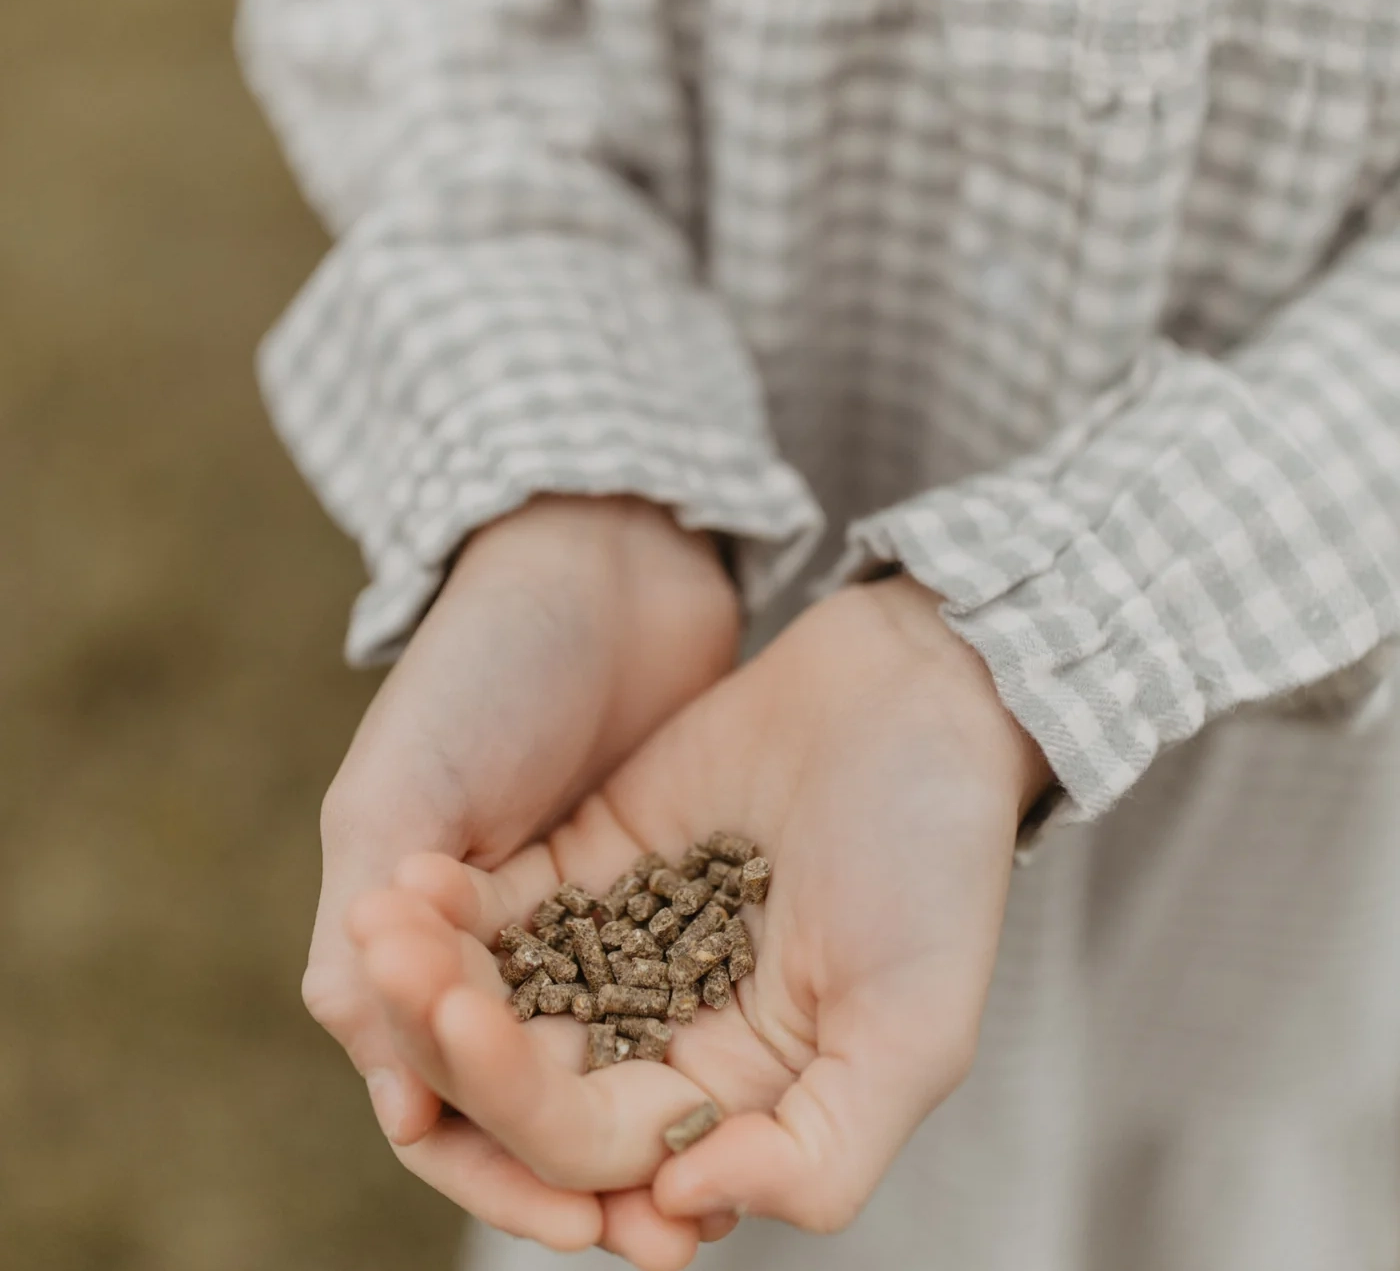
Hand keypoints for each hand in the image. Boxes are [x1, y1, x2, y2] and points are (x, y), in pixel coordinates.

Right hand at [305, 496, 738, 1248]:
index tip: (579, 1210)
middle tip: (661, 1232)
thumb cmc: (484, 665)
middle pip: (532, 1093)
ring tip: (706, 1192)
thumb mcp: (396, 792)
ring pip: (605, 1055)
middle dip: (584, 1166)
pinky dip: (688, 1046)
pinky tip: (740, 1101)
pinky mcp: (653, 874)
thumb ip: (370, 942)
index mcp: (403, 930)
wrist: (600, 557)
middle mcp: (491, 937)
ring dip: (644, 1127)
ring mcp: (578, 909)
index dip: (502, 1164)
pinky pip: (668, 986)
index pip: (442, 1089)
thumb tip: (403, 1106)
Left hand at [350, 575, 1049, 1265]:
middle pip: (528, 1075)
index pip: (601, 1146)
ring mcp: (625, 946)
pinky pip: (508, 907)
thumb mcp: (914, 1029)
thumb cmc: (936, 863)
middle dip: (456, 1040)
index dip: (528, 1117)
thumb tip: (681, 1201)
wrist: (920, 699)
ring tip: (378, 927)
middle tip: (392, 976)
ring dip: (434, 976)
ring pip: (504, 992)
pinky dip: (455, 904)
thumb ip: (819, 1153)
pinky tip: (410, 877)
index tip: (471, 1042)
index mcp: (737, 1095)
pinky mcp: (597, 862)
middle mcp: (669, 1034)